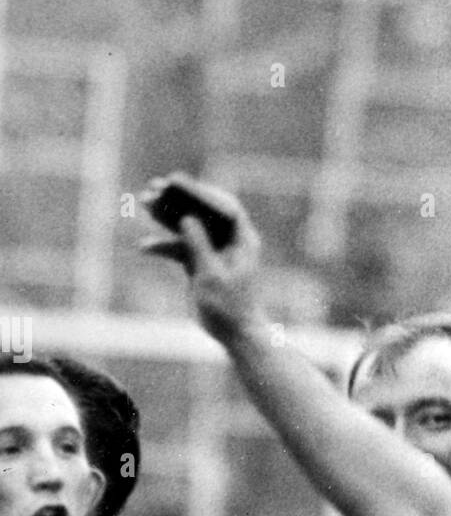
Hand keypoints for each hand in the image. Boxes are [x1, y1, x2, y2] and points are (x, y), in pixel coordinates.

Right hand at [139, 174, 262, 342]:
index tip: (179, 182)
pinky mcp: (201, 263)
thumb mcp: (211, 275)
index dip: (202, 192)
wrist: (233, 333)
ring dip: (167, 217)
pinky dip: (164, 246)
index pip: (224, 206)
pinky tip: (144, 247)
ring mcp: (214, 251)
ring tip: (144, 203)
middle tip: (155, 187)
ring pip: (190, 227)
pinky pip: (181, 248)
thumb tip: (187, 219)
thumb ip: (199, 245)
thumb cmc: (229, 305)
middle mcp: (229, 240)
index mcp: (242, 239)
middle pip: (204, 212)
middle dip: (180, 200)